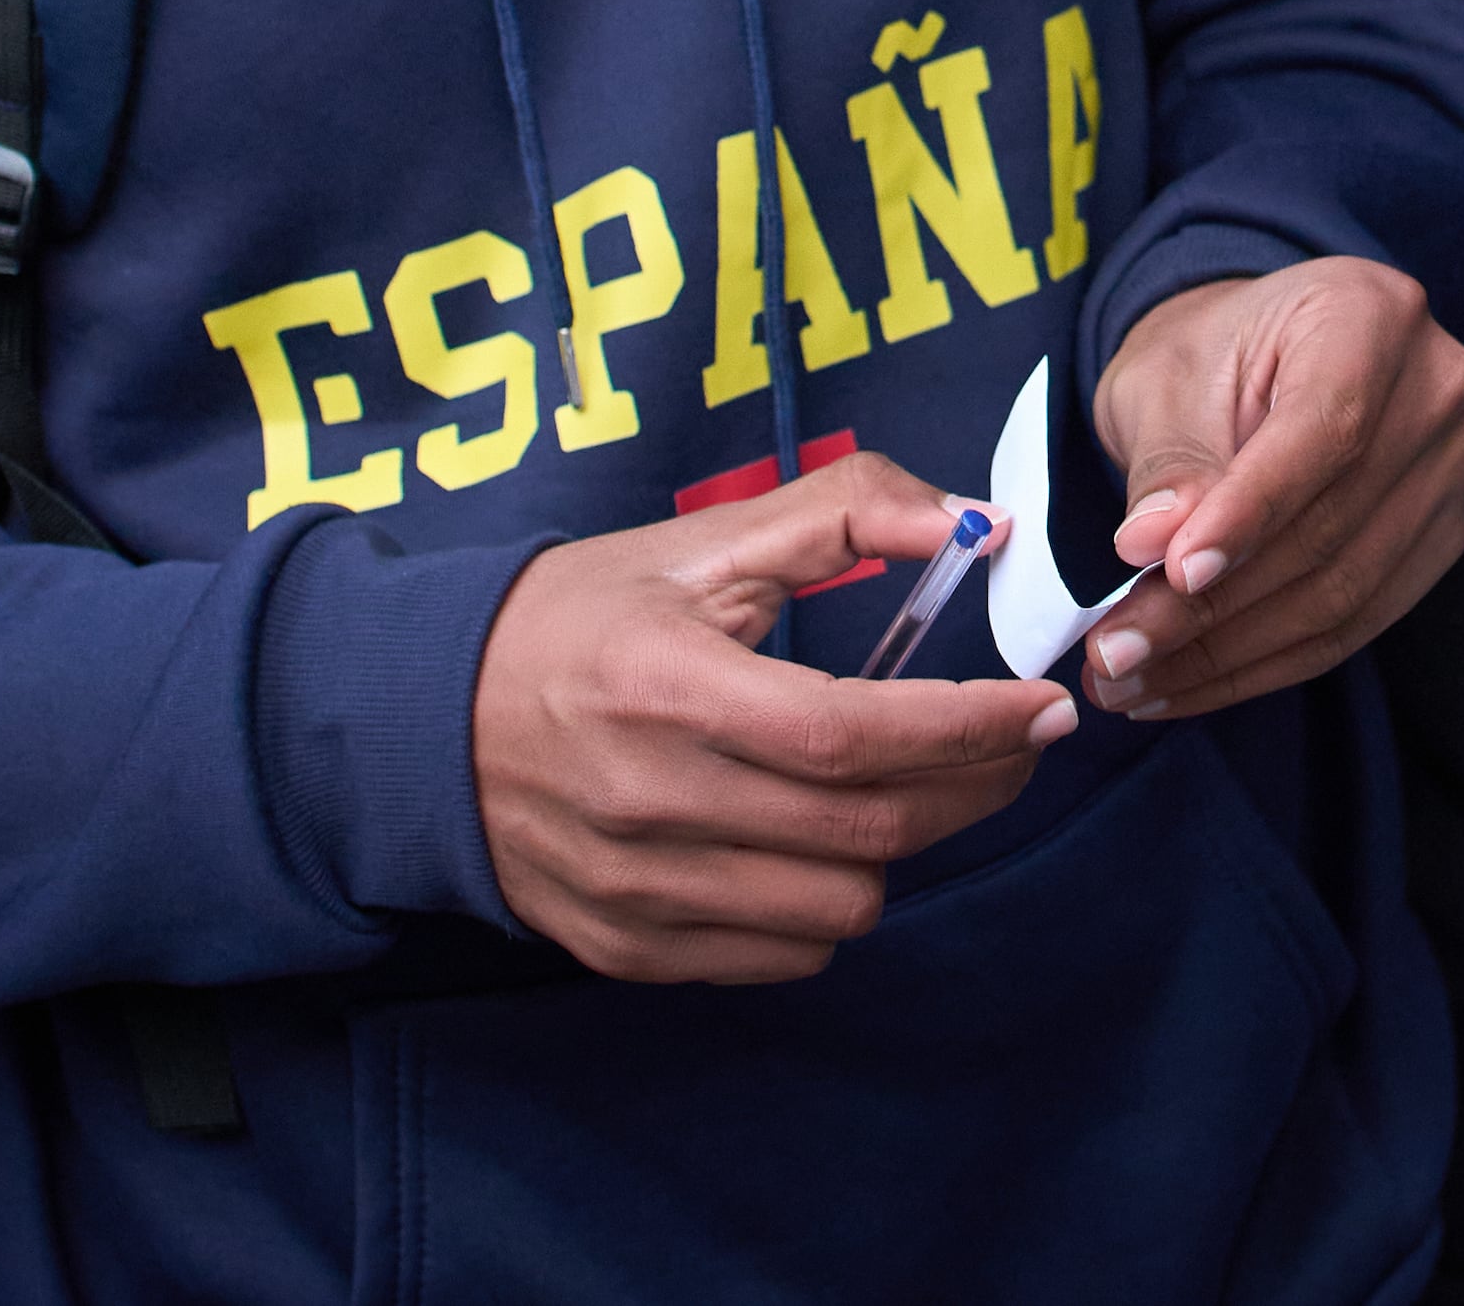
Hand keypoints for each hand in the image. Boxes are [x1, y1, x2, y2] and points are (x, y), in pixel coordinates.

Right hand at [470, 447, 1072, 982]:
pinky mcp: (628, 948)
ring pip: (840, 905)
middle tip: (1013, 743)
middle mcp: (650, 797)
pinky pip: (783, 953)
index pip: (853, 733)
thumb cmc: (577, 618)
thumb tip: (969, 525)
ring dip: (896, 846)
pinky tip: (815, 840)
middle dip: (972, 785)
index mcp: (666, 683)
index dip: (968, 728)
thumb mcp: (697, 542)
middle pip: (866, 828)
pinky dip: (825, 903)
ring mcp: (636, 887)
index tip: (1041, 708)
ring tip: (891, 786)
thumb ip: (839, 511)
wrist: (423, 719)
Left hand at [1081, 257, 1463, 720]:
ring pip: (1343, 593)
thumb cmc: (1206, 356)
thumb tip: (1153, 548)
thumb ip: (1171, 463)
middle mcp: (1434, 390)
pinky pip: (1354, 622)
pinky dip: (1263, 661)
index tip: (1172, 575)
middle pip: (1331, 527)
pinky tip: (1184, 683)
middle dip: (1212, 608)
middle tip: (1114, 656)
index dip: (1249, 513)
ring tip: (1129, 683)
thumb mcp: (1165, 382)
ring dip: (1228, 654)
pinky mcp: (1436, 537)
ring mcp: (1448, 470)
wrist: (1252, 360)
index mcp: (1371, 315)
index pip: (1324, 432)